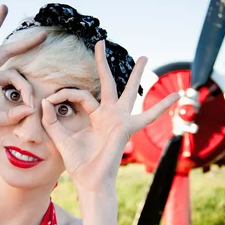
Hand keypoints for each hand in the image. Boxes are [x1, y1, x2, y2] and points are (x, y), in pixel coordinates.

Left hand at [41, 40, 178, 191]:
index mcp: (95, 117)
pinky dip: (162, 107)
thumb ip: (51, 119)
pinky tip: (177, 96)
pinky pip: (148, 116)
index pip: (80, 95)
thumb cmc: (78, 163)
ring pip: (129, 91)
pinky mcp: (125, 127)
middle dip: (103, 64)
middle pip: (108, 84)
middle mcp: (109, 115)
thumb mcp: (60, 137)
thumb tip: (46, 101)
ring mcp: (119, 120)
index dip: (64, 94)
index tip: (50, 100)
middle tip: (100, 42)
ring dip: (136, 73)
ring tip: (144, 57)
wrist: (89, 181)